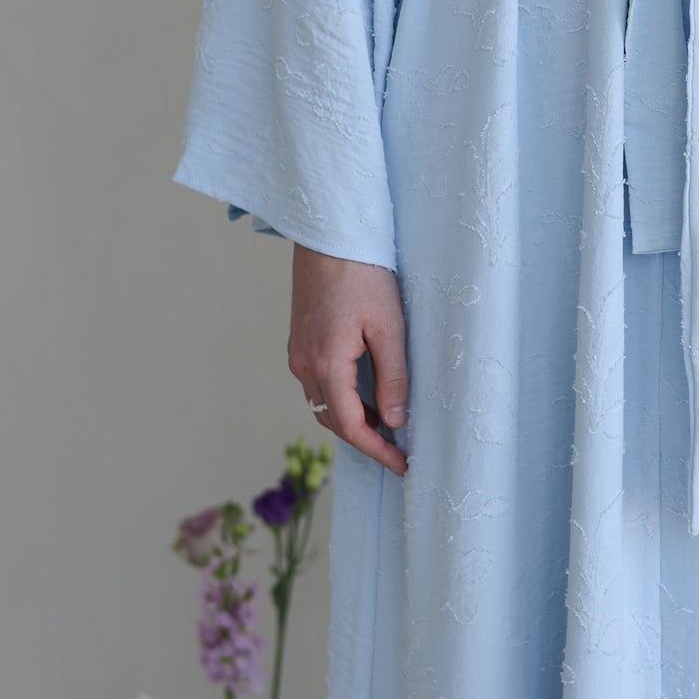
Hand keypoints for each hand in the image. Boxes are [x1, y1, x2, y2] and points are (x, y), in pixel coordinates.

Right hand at [288, 245, 408, 475]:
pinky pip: (318, 382)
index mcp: (326, 364)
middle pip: (332, 419)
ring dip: (351, 418)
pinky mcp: (299, 340)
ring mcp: (297, 352)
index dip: (377, 450)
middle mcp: (304, 363)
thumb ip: (393, 377)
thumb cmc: (363, 274)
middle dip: (364, 438)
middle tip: (398, 448)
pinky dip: (340, 397)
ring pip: (322, 402)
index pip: (350, 426)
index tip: (401, 464)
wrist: (329, 235)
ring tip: (386, 422)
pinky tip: (364, 392)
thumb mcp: (389, 327)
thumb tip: (394, 420)